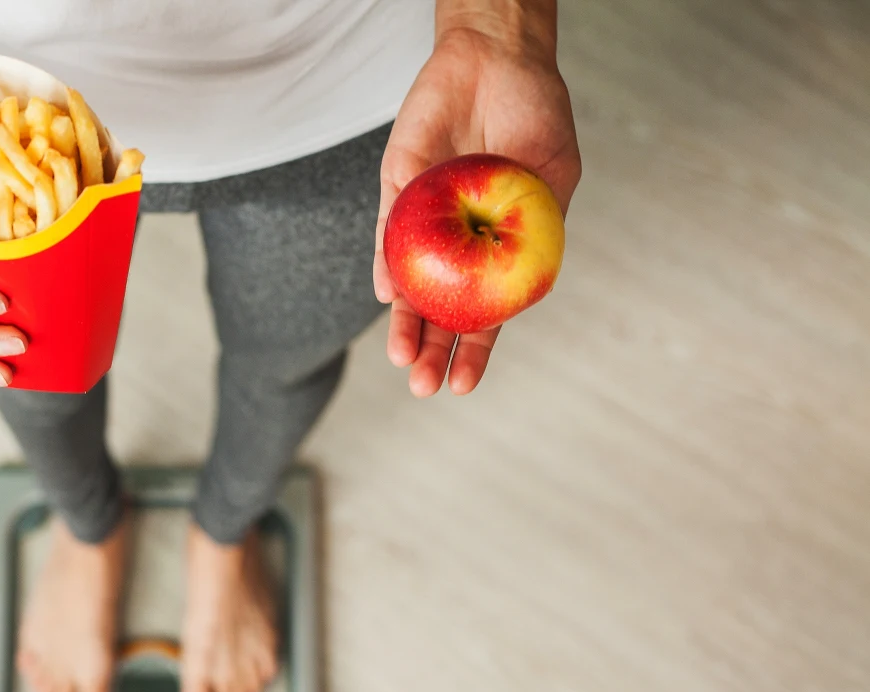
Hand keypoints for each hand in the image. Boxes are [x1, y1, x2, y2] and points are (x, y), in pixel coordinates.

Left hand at [373, 25, 580, 395]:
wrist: (498, 57)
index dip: (472, 352)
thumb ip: (533, 228)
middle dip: (430, 351)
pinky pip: (386, 233)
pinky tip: (388, 293)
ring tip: (402, 360)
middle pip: (439, 309)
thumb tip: (513, 284)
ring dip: (404, 323)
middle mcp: (458, 243)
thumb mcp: (552, 179)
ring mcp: (425, 220)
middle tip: (422, 387)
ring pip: (407, 284)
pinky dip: (386, 263)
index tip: (463, 387)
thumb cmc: (535, 115)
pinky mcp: (397, 189)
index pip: (484, 313)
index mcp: (499, 250)